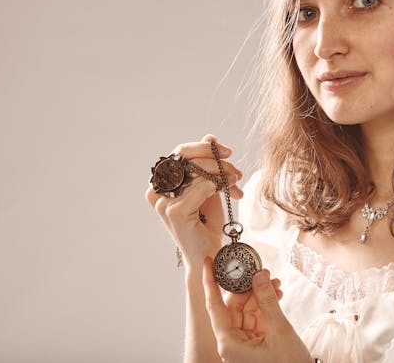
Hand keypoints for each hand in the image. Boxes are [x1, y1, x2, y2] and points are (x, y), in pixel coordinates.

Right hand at [145, 134, 243, 269]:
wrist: (210, 257)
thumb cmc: (207, 224)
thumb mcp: (208, 189)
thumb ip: (206, 164)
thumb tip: (209, 136)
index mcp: (161, 184)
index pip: (180, 153)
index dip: (204, 148)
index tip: (226, 152)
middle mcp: (156, 192)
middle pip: (185, 158)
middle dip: (215, 159)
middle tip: (234, 166)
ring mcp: (163, 203)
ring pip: (196, 172)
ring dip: (222, 173)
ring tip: (236, 180)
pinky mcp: (174, 212)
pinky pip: (201, 188)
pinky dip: (219, 186)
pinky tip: (231, 191)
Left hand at [204, 259, 311, 362]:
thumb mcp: (280, 331)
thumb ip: (268, 301)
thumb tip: (259, 276)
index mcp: (229, 344)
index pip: (214, 306)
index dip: (210, 282)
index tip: (208, 263)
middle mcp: (232, 345)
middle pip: (232, 307)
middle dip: (247, 287)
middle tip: (260, 271)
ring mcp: (244, 345)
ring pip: (246, 311)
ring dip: (259, 295)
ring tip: (273, 281)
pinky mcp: (255, 345)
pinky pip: (256, 319)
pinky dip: (265, 306)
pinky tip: (276, 294)